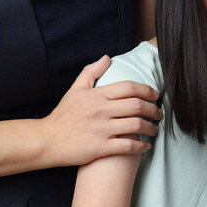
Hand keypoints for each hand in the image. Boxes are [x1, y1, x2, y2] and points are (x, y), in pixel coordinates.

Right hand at [45, 57, 162, 166]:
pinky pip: (128, 146)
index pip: (129, 88)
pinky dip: (141, 146)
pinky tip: (146, 146)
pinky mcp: (101, 148)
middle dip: (154, 110)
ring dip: (151, 128)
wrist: (47, 140)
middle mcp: (101, 111)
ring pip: (136, 126)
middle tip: (159, 113)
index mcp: (97, 95)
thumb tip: (106, 58)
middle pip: (137, 106)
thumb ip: (91, 72)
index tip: (155, 95)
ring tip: (154, 129)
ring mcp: (102, 130)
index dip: (147, 90)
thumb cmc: (63, 116)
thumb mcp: (75, 90)